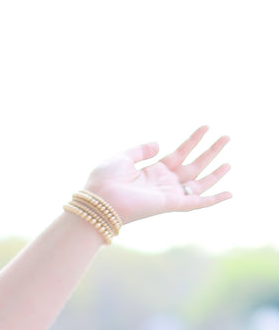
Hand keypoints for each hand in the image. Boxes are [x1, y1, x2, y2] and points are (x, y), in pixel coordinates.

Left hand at [81, 125, 232, 225]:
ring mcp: (168, 194)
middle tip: (227, 136)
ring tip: (230, 159)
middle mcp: (163, 183)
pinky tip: (230, 193)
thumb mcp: (123, 157)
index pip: (179, 153)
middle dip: (211, 151)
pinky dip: (214, 199)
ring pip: (199, 183)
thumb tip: (159, 144)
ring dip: (215, 172)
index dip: (193, 140)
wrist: (99, 200)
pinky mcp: (171, 204)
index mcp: (152, 171)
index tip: (206, 126)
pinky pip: (197, 202)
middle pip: (194, 165)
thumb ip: (141, 150)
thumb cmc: (104, 180)